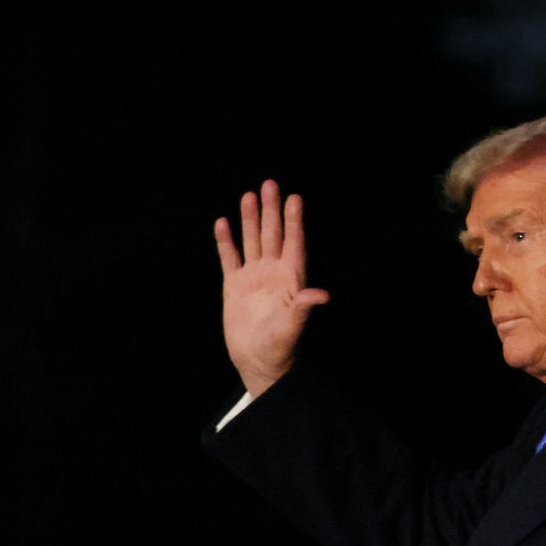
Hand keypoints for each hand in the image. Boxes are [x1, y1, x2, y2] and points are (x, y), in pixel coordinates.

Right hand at [213, 178, 330, 397]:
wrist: (258, 361)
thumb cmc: (280, 345)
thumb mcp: (293, 326)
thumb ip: (304, 307)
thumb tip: (322, 295)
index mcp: (290, 279)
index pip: (293, 243)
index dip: (294, 221)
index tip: (295, 199)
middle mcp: (273, 272)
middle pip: (272, 235)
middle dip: (271, 211)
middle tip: (270, 184)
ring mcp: (253, 277)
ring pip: (251, 241)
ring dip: (250, 219)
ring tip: (248, 196)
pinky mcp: (235, 286)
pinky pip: (230, 258)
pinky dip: (226, 242)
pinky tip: (222, 223)